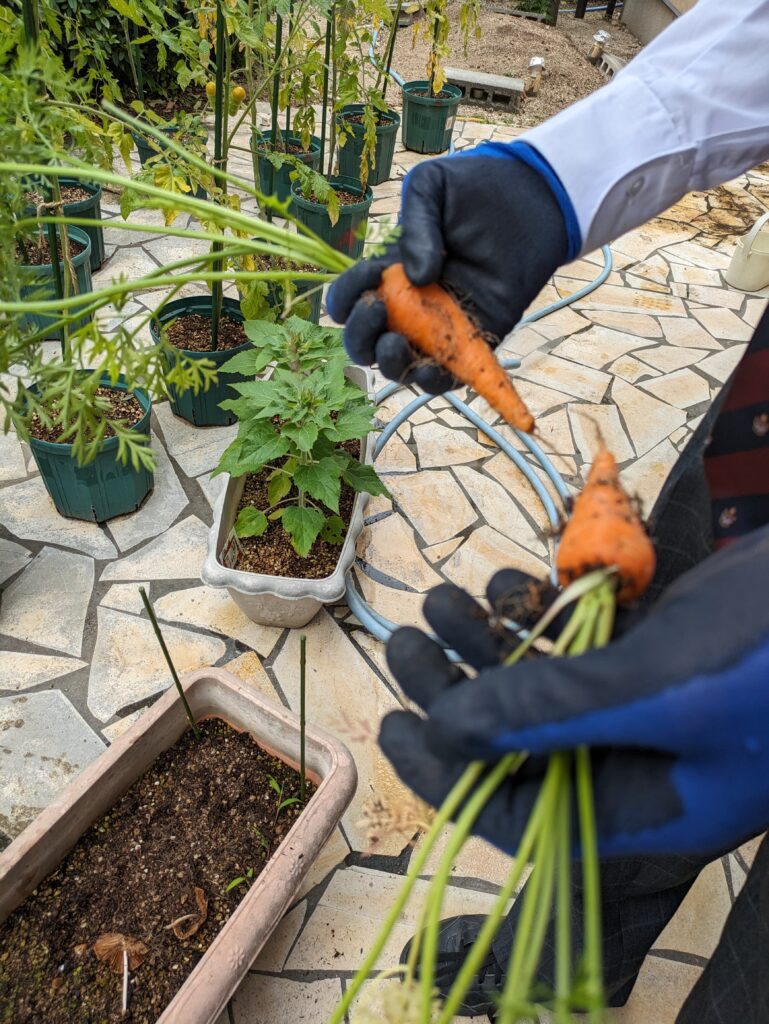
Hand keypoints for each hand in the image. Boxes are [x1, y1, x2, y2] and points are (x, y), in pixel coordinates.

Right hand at [326, 147, 569, 392]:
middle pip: (366, 340)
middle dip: (361, 336)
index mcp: (386, 273)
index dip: (346, 298)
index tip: (368, 276)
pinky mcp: (473, 340)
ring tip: (395, 344)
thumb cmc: (476, 187)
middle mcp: (407, 305)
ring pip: (400, 364)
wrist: (531, 195)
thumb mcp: (432, 187)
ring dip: (390, 363)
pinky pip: (446, 374)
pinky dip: (434, 381)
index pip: (349, 299)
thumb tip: (416, 278)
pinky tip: (431, 368)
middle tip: (377, 310)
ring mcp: (438, 327)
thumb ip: (415, 226)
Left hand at [380, 526, 768, 857]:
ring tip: (438, 600)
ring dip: (482, 642)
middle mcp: (634, 764)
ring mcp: (640, 705)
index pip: (519, 815)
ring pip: (534, 684)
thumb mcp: (663, 687)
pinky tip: (505, 583)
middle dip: (454, 692)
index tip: (392, 724)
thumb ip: (555, 708)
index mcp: (643, 808)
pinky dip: (531, 614)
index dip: (448, 776)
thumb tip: (451, 726)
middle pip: (515, 742)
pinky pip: (567, 644)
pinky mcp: (646, 652)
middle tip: (405, 643)